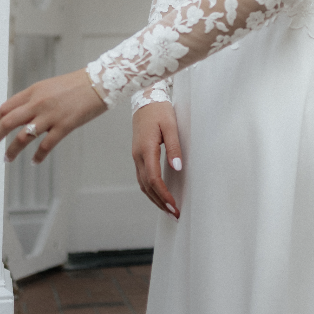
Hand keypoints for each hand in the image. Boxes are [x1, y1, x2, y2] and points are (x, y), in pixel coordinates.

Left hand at [0, 69, 106, 163]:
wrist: (100, 81)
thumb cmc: (78, 83)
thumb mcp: (51, 86)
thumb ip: (36, 98)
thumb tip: (24, 113)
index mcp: (34, 91)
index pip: (6, 107)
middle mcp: (38, 103)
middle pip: (7, 122)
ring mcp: (50, 115)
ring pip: (22, 137)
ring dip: (12, 151)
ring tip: (7, 159)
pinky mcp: (64, 126)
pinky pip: (45, 146)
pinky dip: (37, 157)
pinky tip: (35, 162)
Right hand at [132, 102, 182, 218]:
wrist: (145, 99)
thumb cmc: (159, 110)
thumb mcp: (171, 125)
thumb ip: (174, 147)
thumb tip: (178, 168)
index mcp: (146, 150)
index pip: (154, 180)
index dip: (164, 195)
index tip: (174, 206)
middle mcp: (138, 156)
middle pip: (147, 187)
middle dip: (160, 202)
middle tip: (174, 214)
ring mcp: (136, 156)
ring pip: (143, 184)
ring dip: (155, 199)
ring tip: (168, 209)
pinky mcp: (138, 155)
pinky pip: (143, 178)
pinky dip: (151, 190)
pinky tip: (159, 195)